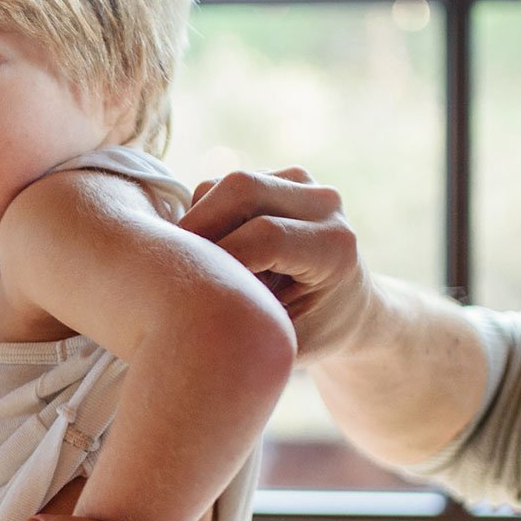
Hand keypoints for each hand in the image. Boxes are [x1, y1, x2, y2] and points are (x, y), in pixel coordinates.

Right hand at [179, 167, 373, 364]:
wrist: (347, 309)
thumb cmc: (314, 336)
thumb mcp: (285, 344)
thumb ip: (247, 323)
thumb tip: (189, 311)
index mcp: (334, 247)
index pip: (264, 237)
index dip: (219, 260)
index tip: (193, 292)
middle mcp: (324, 205)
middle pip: (241, 188)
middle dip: (196, 225)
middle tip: (173, 268)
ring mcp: (304, 183)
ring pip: (225, 184)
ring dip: (198, 222)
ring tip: (200, 267)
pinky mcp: (280, 177)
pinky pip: (223, 186)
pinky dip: (204, 216)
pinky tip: (214, 252)